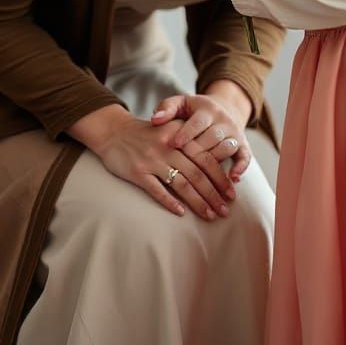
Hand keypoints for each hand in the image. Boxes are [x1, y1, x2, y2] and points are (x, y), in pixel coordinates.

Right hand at [90, 112, 234, 220]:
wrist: (114, 131)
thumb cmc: (149, 134)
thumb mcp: (172, 129)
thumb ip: (191, 142)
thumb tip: (219, 164)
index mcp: (180, 135)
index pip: (206, 158)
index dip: (220, 177)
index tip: (231, 194)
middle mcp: (168, 146)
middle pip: (197, 174)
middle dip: (213, 194)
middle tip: (225, 210)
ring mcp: (152, 159)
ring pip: (181, 184)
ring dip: (198, 202)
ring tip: (210, 215)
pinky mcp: (138, 172)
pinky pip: (157, 190)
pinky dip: (170, 202)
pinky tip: (181, 213)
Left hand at [152, 92, 251, 182]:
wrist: (221, 111)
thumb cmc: (192, 111)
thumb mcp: (180, 104)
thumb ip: (167, 109)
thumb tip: (155, 120)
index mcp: (207, 109)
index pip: (198, 121)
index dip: (187, 132)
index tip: (174, 144)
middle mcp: (223, 120)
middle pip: (213, 136)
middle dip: (198, 151)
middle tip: (184, 167)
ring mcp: (235, 133)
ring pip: (227, 148)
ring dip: (215, 163)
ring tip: (202, 179)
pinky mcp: (243, 145)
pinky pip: (245, 156)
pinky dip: (241, 167)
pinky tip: (233, 179)